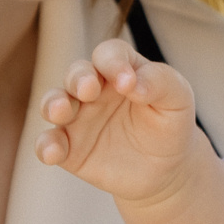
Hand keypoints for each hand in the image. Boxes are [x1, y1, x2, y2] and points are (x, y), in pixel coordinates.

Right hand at [35, 38, 200, 203]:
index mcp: (120, 70)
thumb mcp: (178, 98)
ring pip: (54, 103)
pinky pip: (49, 143)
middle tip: (89, 89)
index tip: (127, 83)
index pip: (110, 55)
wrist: (166, 168)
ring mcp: (78, 118)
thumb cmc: (170, 122)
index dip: (114, 63)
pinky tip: (52, 152)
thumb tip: (134, 84)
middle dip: (79, 78)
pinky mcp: (69, 148)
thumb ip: (160, 82)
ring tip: (60, 111)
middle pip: (77, 74)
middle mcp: (94, 90)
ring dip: (53, 104)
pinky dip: (45, 146)